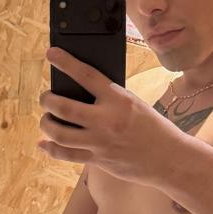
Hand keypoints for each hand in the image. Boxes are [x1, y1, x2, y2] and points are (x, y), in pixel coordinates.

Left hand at [38, 46, 187, 188]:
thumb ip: (109, 98)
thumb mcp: (133, 103)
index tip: (51, 54)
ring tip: (46, 119)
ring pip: (60, 133)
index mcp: (118, 99)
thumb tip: (79, 93)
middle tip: (46, 97)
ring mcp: (100, 142)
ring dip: (46, 124)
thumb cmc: (152, 127)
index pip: (86, 75)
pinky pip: (66, 155)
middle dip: (47, 100)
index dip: (66, 62)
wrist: (169, 158)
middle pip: (64, 107)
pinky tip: (44, 144)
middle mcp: (107, 120)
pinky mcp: (98, 160)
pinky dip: (50, 149)